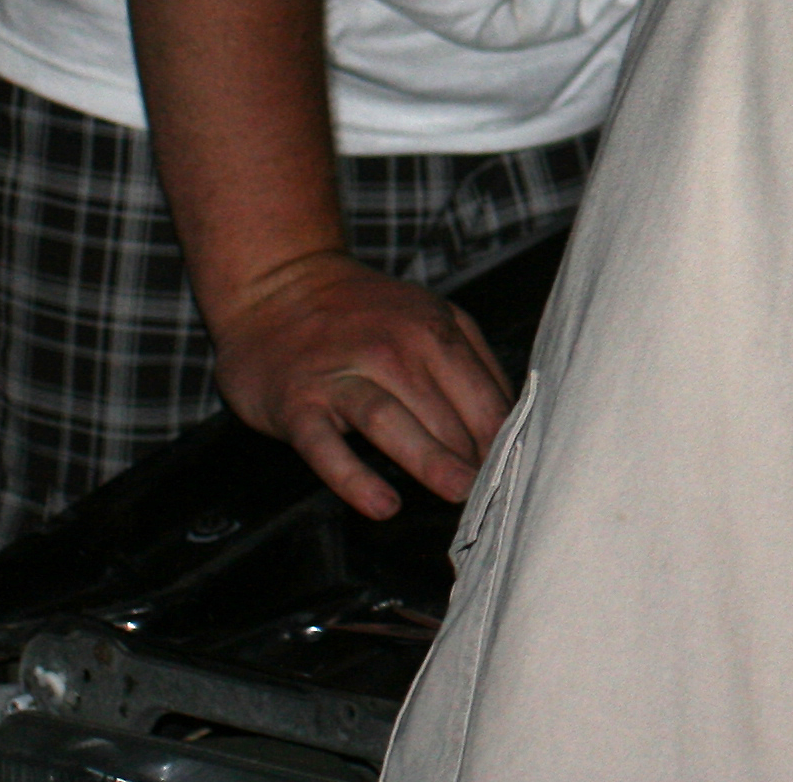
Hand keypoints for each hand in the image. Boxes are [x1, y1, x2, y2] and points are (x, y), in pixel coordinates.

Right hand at [209, 250, 512, 519]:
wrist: (275, 286)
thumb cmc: (361, 313)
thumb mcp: (426, 315)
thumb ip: (469, 358)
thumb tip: (511, 415)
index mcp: (433, 329)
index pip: (482, 395)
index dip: (503, 439)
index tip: (517, 473)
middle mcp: (391, 348)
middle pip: (444, 413)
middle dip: (473, 458)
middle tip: (494, 498)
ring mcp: (341, 375)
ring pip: (393, 421)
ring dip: (431, 461)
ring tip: (461, 495)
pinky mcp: (299, 403)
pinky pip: (327, 447)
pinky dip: (355, 478)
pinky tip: (383, 506)